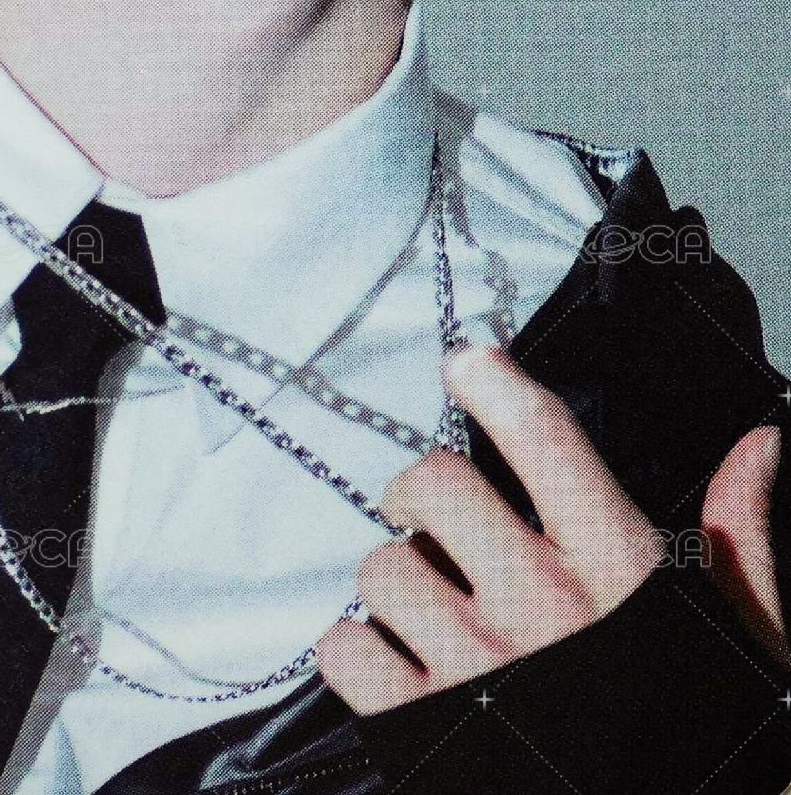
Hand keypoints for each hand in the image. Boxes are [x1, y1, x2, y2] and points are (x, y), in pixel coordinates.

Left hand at [317, 344, 788, 715]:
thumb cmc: (702, 736)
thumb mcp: (735, 635)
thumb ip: (739, 537)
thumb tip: (758, 444)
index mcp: (619, 575)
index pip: (546, 440)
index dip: (496, 384)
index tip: (467, 359)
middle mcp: (543, 610)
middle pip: (436, 484)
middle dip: (422, 491)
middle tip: (434, 515)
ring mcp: (476, 672)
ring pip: (382, 568)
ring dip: (396, 581)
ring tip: (433, 610)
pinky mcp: (422, 732)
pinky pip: (345, 652)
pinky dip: (357, 652)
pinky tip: (399, 665)